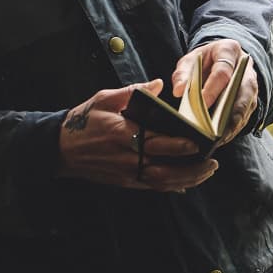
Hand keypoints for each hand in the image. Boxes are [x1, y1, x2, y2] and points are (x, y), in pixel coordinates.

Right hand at [55, 81, 218, 190]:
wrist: (61, 148)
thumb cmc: (84, 120)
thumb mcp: (105, 98)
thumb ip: (133, 92)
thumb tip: (158, 85)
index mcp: (122, 134)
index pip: (156, 142)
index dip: (179, 145)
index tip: (198, 142)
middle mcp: (126, 157)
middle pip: (164, 169)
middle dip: (191, 168)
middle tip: (212, 162)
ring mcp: (125, 173)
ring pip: (162, 182)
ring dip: (186, 180)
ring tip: (206, 172)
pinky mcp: (124, 182)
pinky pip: (152, 187)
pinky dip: (172, 187)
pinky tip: (187, 183)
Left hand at [173, 39, 257, 147]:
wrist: (219, 59)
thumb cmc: (203, 61)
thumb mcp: (189, 61)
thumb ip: (183, 74)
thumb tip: (179, 92)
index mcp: (229, 50)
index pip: (223, 72)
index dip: (213, 88)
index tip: (201, 103)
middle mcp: (246, 68)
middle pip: (242, 92)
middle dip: (229, 112)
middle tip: (213, 130)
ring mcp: (251, 85)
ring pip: (247, 106)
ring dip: (233, 125)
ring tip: (216, 140)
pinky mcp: (251, 100)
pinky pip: (246, 116)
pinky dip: (234, 129)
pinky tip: (220, 140)